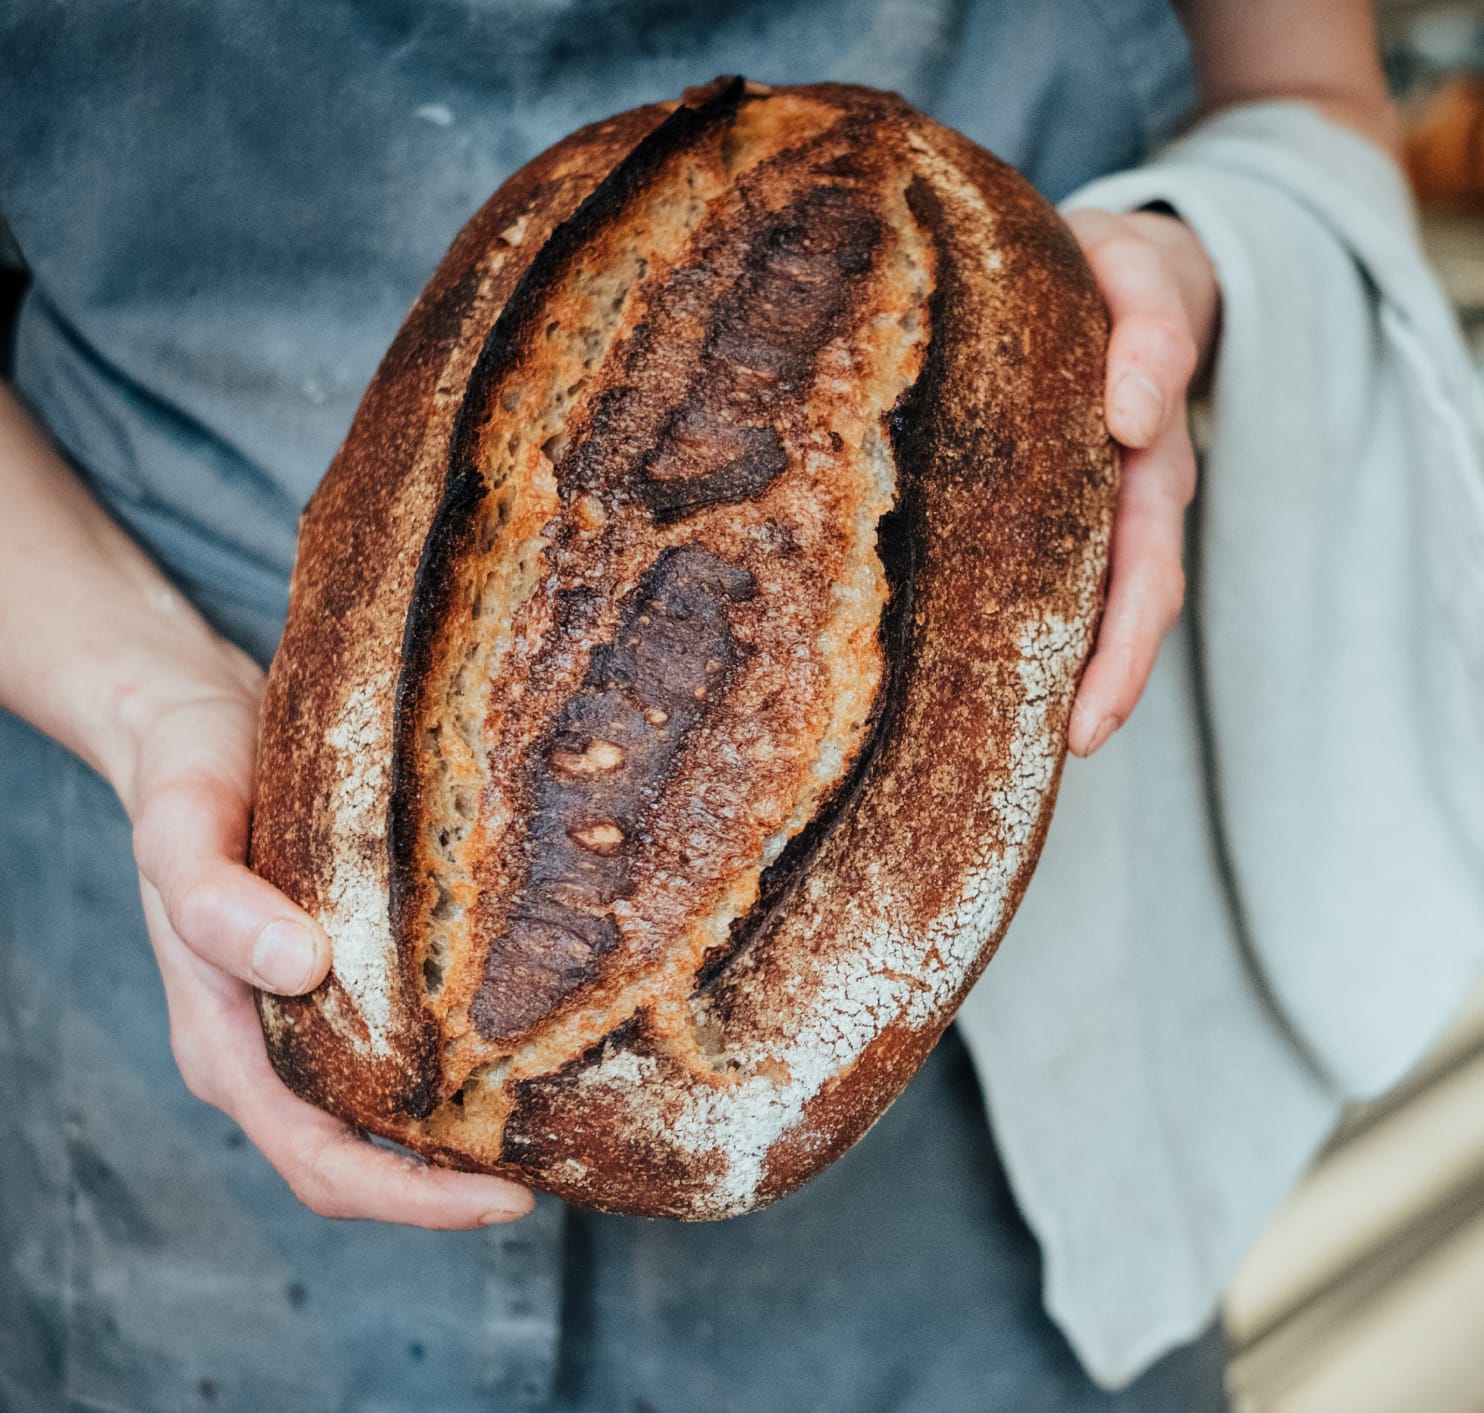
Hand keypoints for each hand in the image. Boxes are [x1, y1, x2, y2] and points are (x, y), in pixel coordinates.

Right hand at [119, 645, 533, 1227]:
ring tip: (554, 1118)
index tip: (502, 1196)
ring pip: (392, 1109)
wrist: (196, 727)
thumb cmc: (186, 779)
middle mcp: (273, 1048)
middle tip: (559, 1163)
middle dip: (456, 1183)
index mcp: (226, 1047)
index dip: (411, 1198)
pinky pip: (405, 1041)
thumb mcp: (182, 830)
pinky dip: (459, 1060)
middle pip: (368, 1156)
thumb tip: (301, 968)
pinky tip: (523, 1037)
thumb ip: (217, 904)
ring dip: (464, 1132)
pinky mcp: (349, 971)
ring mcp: (310, 1015)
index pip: (321, 1163)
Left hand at [1060, 208, 1220, 755]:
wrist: (1105, 282)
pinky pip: (1075, 603)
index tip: (1114, 495)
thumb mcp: (1127, 266)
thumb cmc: (1101, 275)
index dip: (1133, 505)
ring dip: (1097, 679)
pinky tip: (1017, 711)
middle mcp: (1141, 479)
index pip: (1154, 474)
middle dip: (1120, 657)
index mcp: (1144, 414)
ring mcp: (1114, 512)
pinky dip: (1059, 659)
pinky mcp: (1075, 531)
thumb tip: (1130, 415)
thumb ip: (1144, 320)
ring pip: (1120, 609)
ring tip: (1064, 743)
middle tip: (1086, 729)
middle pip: (1147, 581)